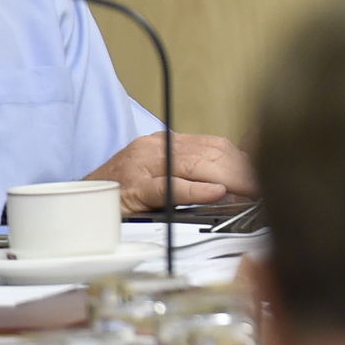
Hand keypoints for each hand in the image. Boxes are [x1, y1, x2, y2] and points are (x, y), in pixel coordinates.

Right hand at [89, 131, 257, 211]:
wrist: (77, 201)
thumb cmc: (122, 193)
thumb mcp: (163, 177)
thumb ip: (195, 177)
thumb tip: (235, 189)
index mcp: (167, 143)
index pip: (217, 146)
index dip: (245, 161)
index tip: (266, 176)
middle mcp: (157, 147)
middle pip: (212, 154)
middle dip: (244, 171)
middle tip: (267, 188)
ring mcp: (143, 164)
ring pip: (196, 166)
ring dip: (230, 180)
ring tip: (253, 191)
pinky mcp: (133, 186)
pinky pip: (169, 186)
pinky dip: (196, 190)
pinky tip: (216, 193)